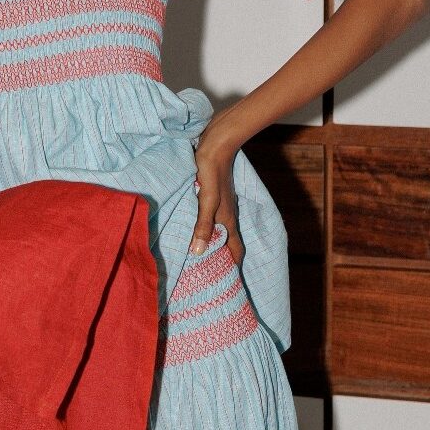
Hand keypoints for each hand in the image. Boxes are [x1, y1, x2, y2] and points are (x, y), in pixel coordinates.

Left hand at [192, 126, 245, 266]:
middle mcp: (226, 215)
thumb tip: (198, 253)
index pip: (235, 250)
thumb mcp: (206, 201)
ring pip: (218, 231)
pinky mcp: (211, 195)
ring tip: (200, 257)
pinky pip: (210, 218)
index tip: (227, 285)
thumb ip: (202, 225)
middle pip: (227, 243)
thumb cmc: (210, 172)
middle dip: (221, 259)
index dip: (233, 267)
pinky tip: (194, 229)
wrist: (215, 144)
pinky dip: (205, 229)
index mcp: (227, 220)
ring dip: (212, 244)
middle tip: (210, 276)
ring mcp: (219, 205)